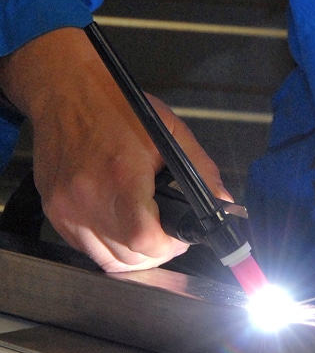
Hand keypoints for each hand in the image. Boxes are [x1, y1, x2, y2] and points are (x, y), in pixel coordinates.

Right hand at [0, 27, 230, 271]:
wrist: (66, 91)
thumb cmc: (118, 107)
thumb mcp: (170, 130)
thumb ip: (201, 168)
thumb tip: (222, 200)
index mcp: (121, 176)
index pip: (144, 239)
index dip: (169, 247)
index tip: (180, 238)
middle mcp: (88, 198)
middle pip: (127, 258)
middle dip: (156, 254)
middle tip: (170, 236)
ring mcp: (66, 208)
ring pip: (105, 260)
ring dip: (132, 256)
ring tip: (149, 234)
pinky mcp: (53, 212)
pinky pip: (85, 248)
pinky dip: (108, 246)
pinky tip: (123, 225)